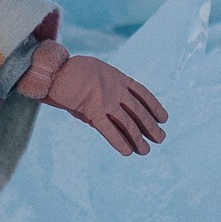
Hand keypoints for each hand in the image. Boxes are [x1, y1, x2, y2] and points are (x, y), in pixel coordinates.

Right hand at [45, 52, 166, 154]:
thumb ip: (104, 89)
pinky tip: (128, 152)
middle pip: (139, 111)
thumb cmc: (71, 70)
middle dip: (151, 126)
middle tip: (161, 138)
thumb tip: (108, 108)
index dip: (155, 107)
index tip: (164, 118)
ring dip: (138, 139)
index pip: (143, 94)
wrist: (56, 69)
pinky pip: (109, 130)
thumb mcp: (95, 73)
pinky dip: (120, 142)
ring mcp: (106, 101)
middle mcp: (116, 90)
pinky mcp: (93, 112)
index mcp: (119, 78)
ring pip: (128, 123)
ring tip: (146, 150)